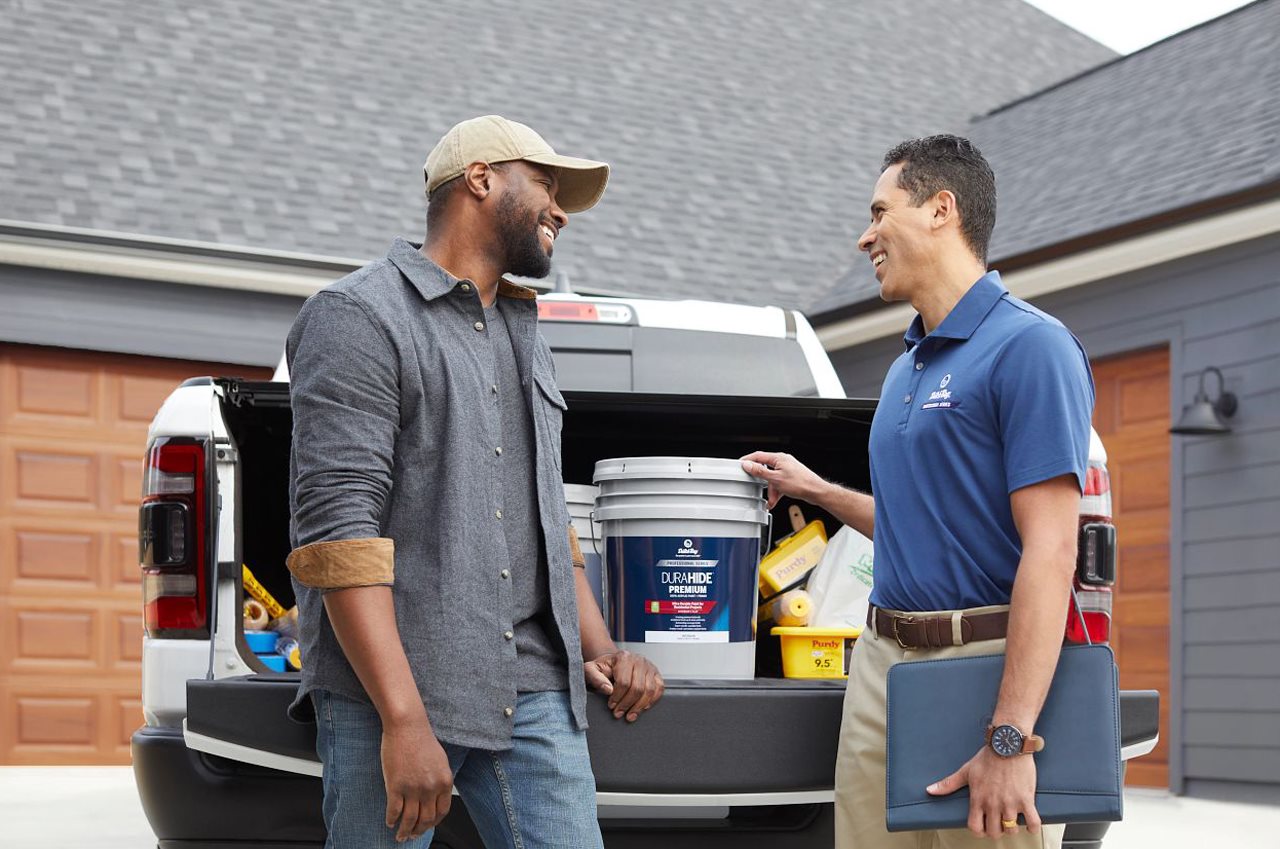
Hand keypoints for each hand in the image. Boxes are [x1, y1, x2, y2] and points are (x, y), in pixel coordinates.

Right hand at [381, 716, 453, 842]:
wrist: (407, 726)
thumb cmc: (421, 739)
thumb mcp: (440, 761)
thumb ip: (439, 780)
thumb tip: (435, 797)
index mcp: (444, 781)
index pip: (442, 812)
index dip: (433, 823)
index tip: (427, 826)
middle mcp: (431, 788)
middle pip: (426, 819)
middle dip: (418, 831)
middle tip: (411, 835)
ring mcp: (413, 788)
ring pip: (410, 820)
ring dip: (404, 831)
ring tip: (400, 835)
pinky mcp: (395, 786)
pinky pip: (394, 811)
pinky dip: (392, 820)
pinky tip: (390, 822)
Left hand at [584, 650, 664, 720]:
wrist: (613, 663)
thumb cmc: (603, 668)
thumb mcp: (591, 670)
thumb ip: (595, 678)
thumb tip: (608, 689)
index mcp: (623, 657)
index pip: (624, 682)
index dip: (617, 697)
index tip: (611, 705)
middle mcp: (639, 660)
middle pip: (637, 688)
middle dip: (627, 704)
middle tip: (618, 713)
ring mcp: (649, 666)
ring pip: (650, 690)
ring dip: (639, 706)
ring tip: (630, 714)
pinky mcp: (656, 674)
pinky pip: (659, 689)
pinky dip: (652, 701)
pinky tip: (642, 708)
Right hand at [739, 451, 824, 508]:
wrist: (816, 492)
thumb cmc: (800, 484)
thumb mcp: (775, 479)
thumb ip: (760, 472)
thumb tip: (748, 465)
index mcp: (779, 458)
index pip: (758, 455)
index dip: (748, 460)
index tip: (740, 464)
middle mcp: (783, 462)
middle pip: (766, 469)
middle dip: (761, 481)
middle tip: (753, 485)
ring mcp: (788, 469)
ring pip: (773, 478)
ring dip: (770, 490)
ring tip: (770, 500)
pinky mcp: (791, 477)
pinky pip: (779, 483)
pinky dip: (776, 491)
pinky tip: (775, 500)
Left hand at [927, 747, 1040, 838]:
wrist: (1008, 745)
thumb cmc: (987, 758)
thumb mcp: (966, 771)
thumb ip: (948, 784)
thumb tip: (930, 791)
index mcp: (978, 799)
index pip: (975, 828)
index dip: (979, 831)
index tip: (984, 826)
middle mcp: (993, 804)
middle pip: (994, 832)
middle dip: (996, 831)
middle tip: (999, 823)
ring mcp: (1010, 803)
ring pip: (1011, 830)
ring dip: (1012, 829)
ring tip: (1013, 820)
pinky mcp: (1026, 799)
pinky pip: (1033, 822)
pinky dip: (1033, 827)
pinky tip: (1030, 822)